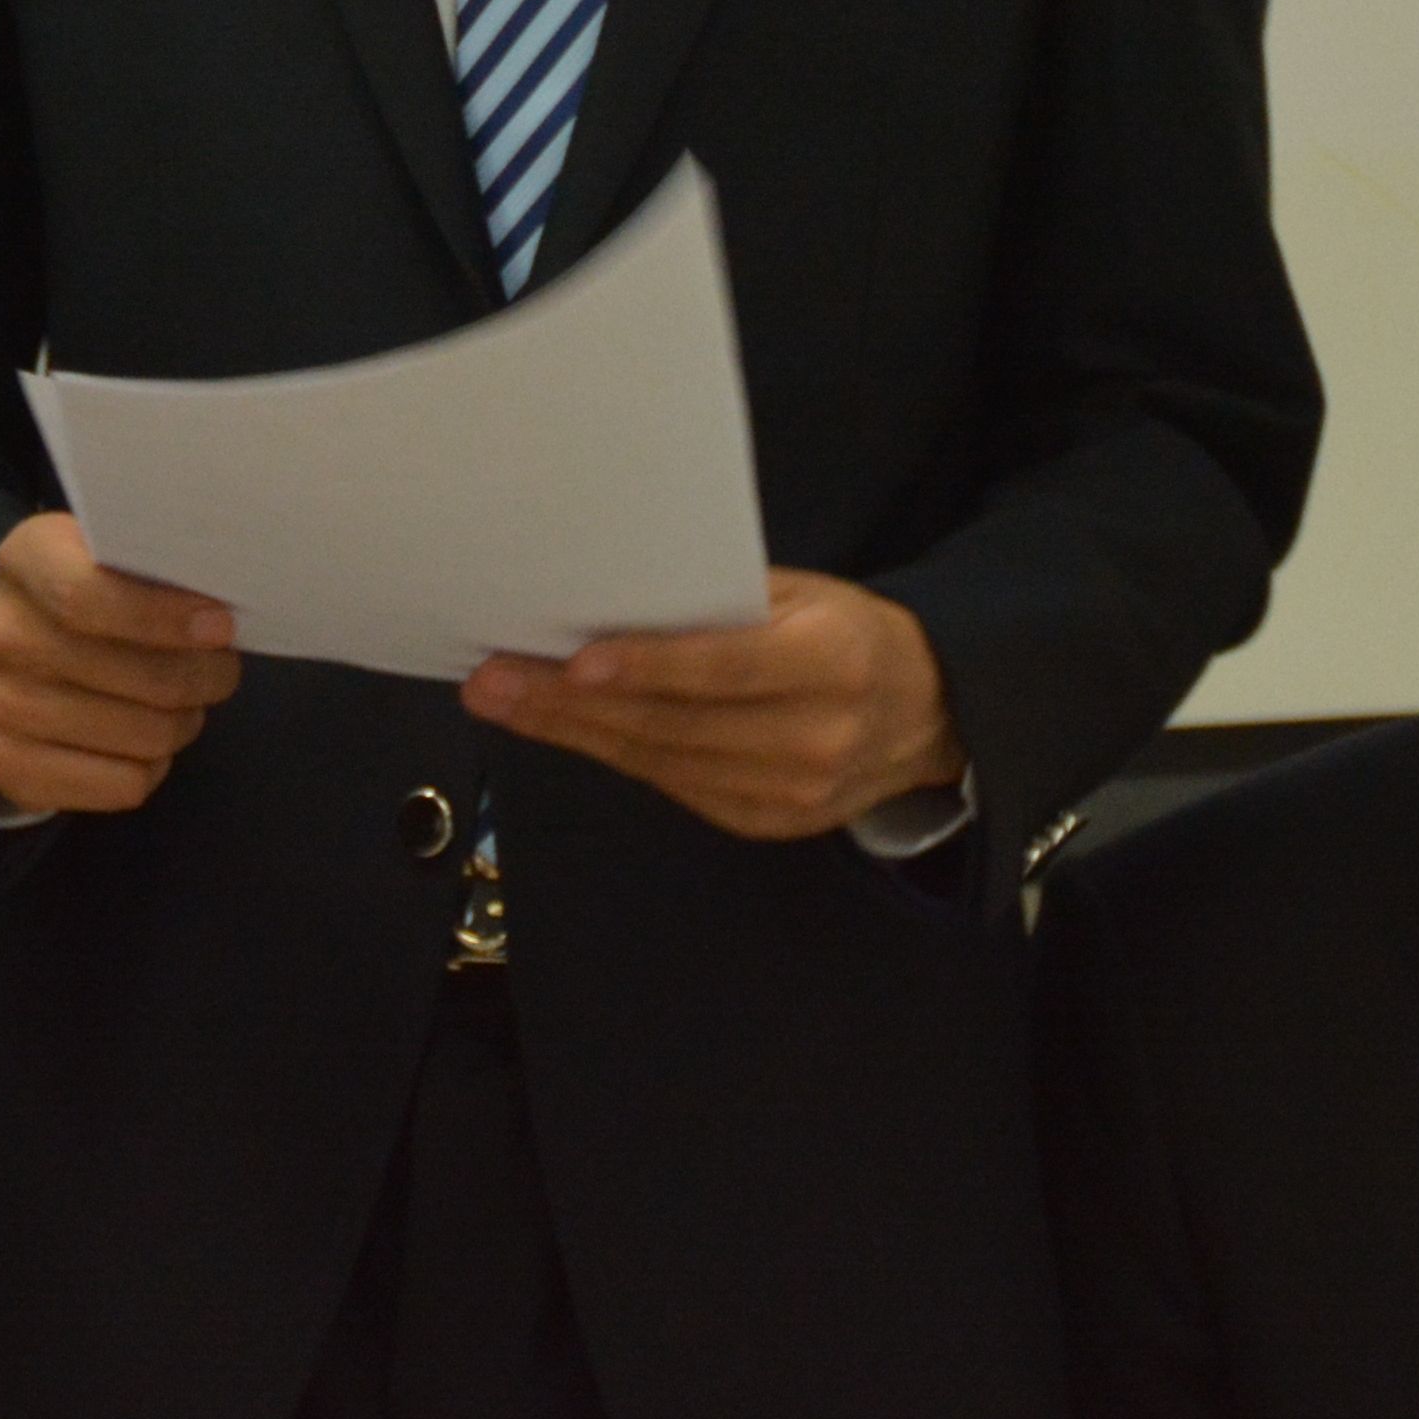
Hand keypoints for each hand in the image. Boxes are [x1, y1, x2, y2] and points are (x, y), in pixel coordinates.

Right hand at [0, 512, 239, 817]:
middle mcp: (2, 634)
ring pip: (141, 735)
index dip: (162, 617)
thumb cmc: (94, 594)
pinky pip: (123, 785)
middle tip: (222, 669)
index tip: (220, 627)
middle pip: (132, 675)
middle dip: (202, 677)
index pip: (86, 597)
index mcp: (27, 560)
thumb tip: (221, 611)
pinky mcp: (9, 766)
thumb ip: (159, 568)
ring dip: (184, 722)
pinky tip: (147, 741)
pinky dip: (154, 767)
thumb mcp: (115, 556)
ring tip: (187, 704)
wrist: (21, 652)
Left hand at [461, 570, 963, 843]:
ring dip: (572, 732)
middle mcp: (814, 737)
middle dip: (570, 704)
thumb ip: (726, 600)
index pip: (727, 667)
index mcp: (832, 660)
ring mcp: (790, 794)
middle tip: (492, 679)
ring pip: (660, 762)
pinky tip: (562, 728)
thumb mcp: (808, 595)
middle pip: (674, 724)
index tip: (575, 662)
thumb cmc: (848, 634)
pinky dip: (613, 754)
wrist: (926, 716)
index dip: (649, 668)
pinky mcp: (765, 824)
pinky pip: (673, 786)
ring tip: (503, 699)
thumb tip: (615, 596)